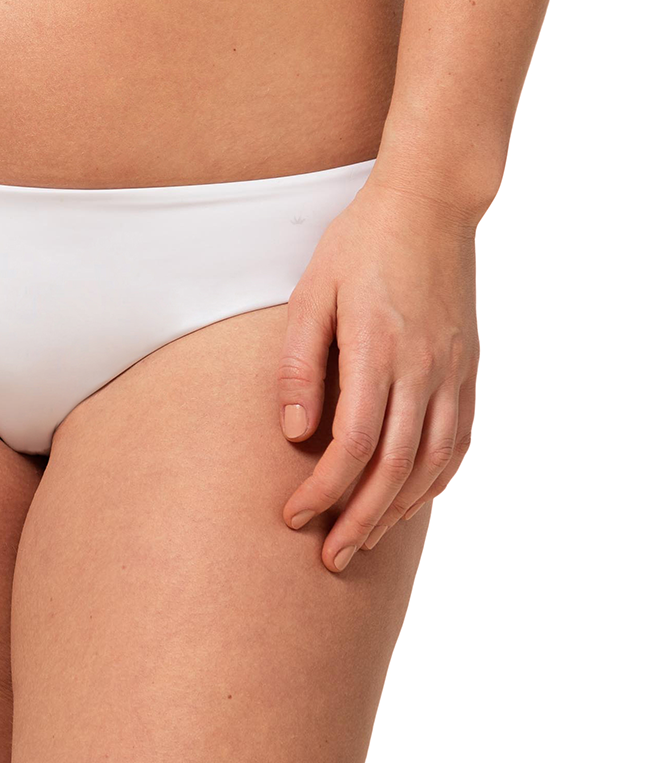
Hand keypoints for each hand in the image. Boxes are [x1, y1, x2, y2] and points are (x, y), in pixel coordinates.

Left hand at [276, 178, 479, 571]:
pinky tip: (412, 500)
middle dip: (358, 522)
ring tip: (365, 542)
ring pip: (431, 464)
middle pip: (393, 470)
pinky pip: (459, 440)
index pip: (352, 445)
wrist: (429, 204)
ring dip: (397, 511)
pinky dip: (436, 480)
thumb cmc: (359, 243)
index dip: (324, 491)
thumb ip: (300, 363)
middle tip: (330, 558)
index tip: (295, 517)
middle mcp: (423, 369)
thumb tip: (293, 433)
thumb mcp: (311, 291)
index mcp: (377, 349)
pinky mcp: (469, 368)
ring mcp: (454, 370)